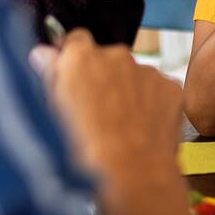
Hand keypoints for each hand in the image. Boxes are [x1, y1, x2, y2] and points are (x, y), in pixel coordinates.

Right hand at [47, 29, 182, 183]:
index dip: (74, 59)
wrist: (131, 174)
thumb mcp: (53, 113)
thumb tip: (44, 54)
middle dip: (103, 79)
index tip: (73, 77)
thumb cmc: (84, 152)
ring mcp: (146, 70)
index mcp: (80, 58)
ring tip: (121, 127)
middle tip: (97, 113)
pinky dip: (151, 103)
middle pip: (107, 59)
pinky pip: (156, 89)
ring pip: (133, 75)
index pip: (76, 41)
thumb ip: (50, 76)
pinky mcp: (170, 86)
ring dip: (127, 92)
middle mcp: (115, 56)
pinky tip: (141, 129)